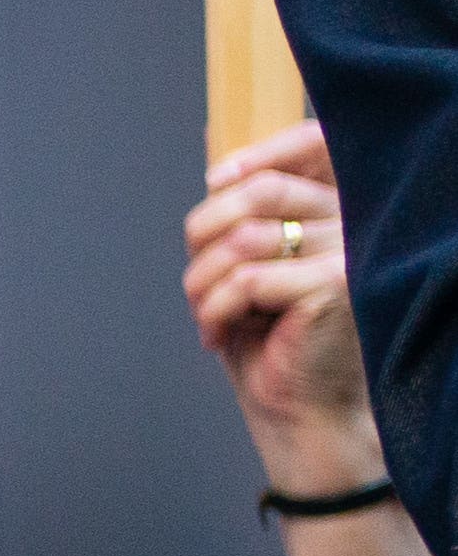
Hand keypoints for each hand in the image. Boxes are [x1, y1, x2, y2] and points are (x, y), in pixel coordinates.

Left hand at [186, 128, 376, 491]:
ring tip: (206, 315)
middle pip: (257, 192)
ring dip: (202, 281)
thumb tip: (216, 158)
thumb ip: (246, 213)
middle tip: (197, 281)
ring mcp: (352, 252)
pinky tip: (216, 335)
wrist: (298, 412)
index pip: (314, 143)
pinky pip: (247, 278)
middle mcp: (357, 221)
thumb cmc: (270, 340)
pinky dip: (215, 309)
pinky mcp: (336, 286)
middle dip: (204, 233)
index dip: (259, 152)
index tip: (216, 182)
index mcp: (343, 208)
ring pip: (243, 237)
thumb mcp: (251, 266)